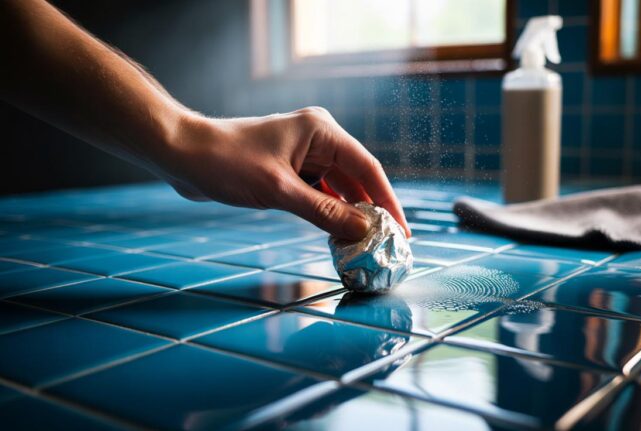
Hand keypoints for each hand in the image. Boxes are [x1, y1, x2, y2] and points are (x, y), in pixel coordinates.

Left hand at [159, 107, 410, 240]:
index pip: (367, 167)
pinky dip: (329, 212)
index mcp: (321, 130)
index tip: (402, 231)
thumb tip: (364, 230)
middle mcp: (318, 138)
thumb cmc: (227, 163)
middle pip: (356, 178)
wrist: (182, 154)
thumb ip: (324, 212)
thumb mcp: (279, 191)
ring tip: (367, 243)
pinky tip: (338, 233)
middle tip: (389, 242)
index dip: (388, 200)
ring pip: (339, 187)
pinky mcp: (289, 169)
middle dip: (372, 209)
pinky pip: (319, 192)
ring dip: (350, 213)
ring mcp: (303, 154)